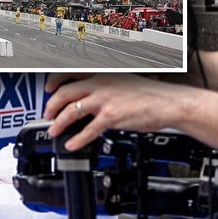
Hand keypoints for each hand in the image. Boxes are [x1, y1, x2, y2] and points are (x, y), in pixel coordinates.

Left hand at [43, 73, 173, 151]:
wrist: (170, 103)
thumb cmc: (149, 95)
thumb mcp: (122, 82)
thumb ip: (102, 87)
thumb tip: (85, 97)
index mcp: (101, 74)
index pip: (68, 73)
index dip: (53, 82)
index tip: (47, 90)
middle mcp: (100, 83)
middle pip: (64, 93)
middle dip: (51, 106)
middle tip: (47, 115)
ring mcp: (104, 99)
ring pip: (71, 111)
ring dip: (59, 123)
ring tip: (54, 131)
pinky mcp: (111, 116)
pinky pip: (88, 130)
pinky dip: (77, 139)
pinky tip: (72, 145)